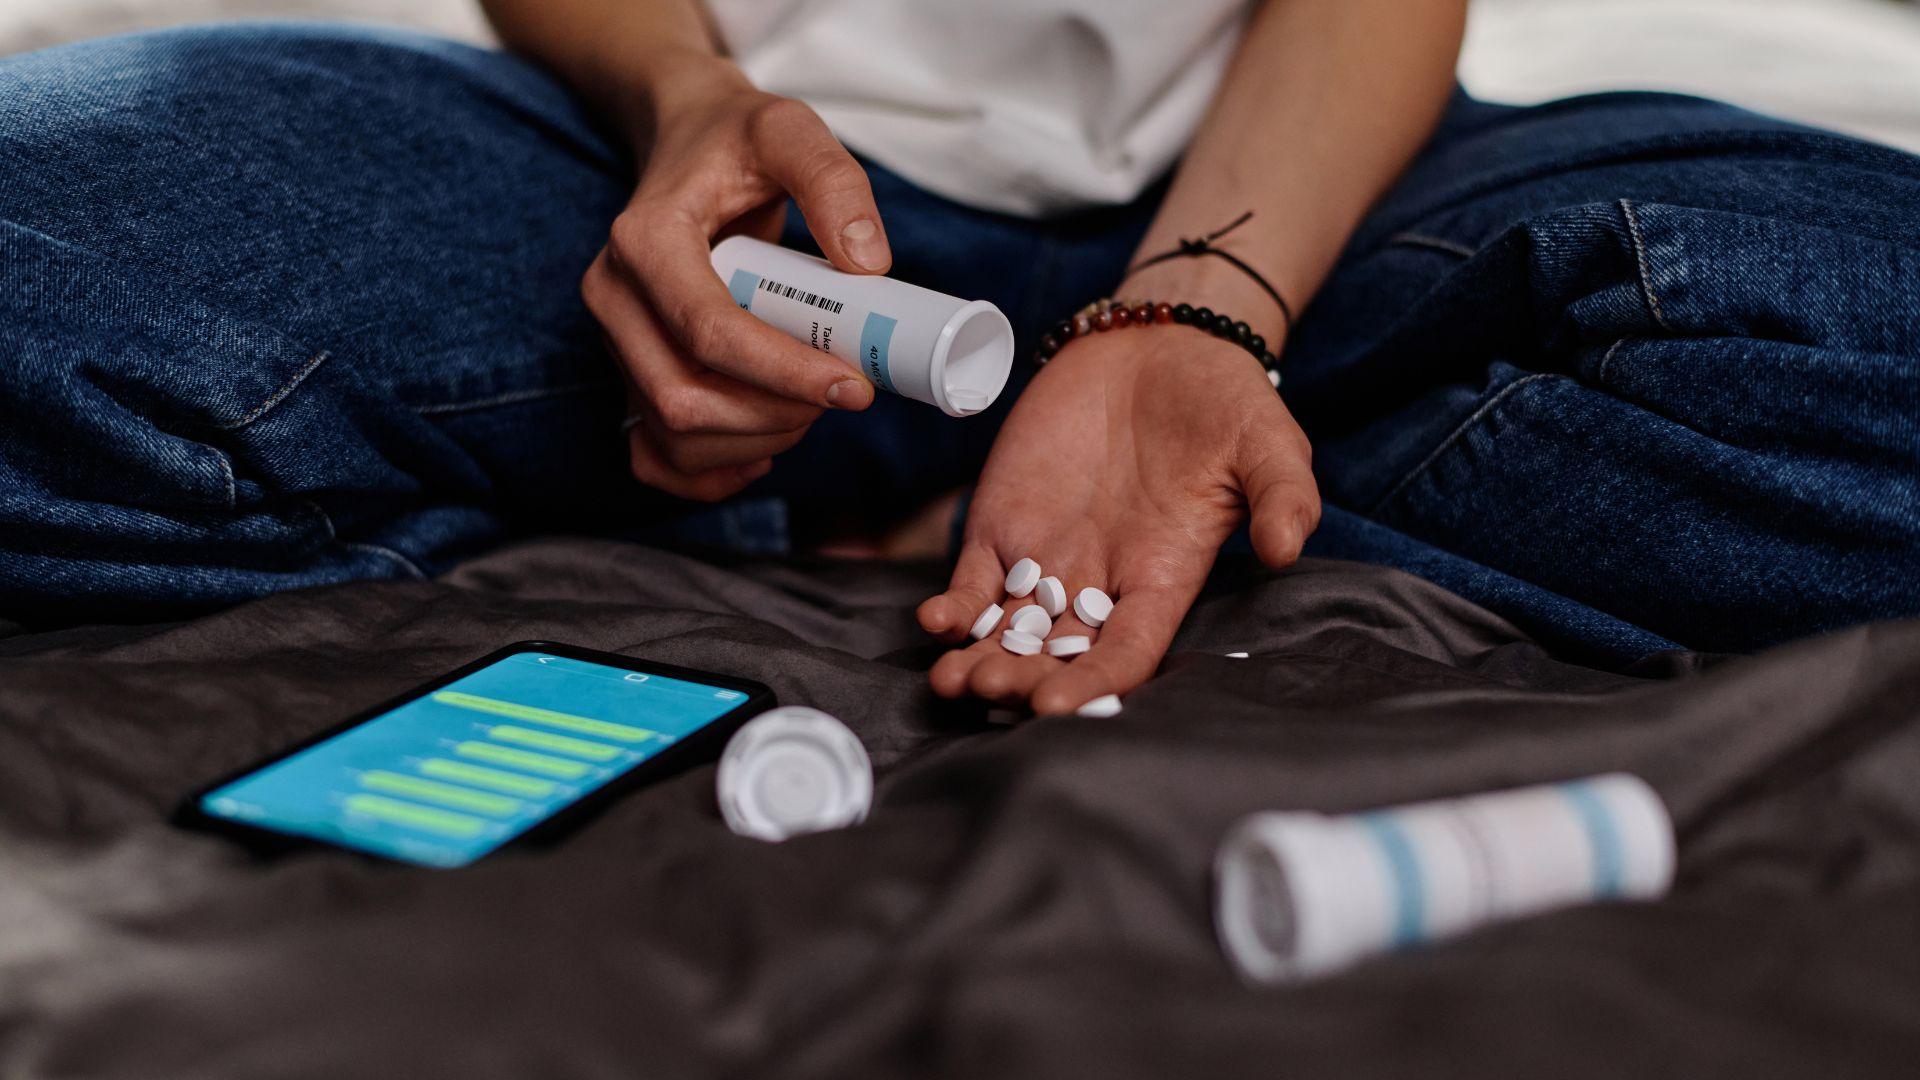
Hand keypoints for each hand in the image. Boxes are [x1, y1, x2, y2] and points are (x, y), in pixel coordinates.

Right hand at [581, 58, 891, 500]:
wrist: (687, 144)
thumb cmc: (738, 141)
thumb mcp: (792, 131)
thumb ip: (834, 183)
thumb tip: (869, 265)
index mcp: (645, 239)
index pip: (708, 332)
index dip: (784, 373)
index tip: (855, 386)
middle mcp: (614, 296)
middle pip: (683, 398)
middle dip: (774, 415)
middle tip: (842, 394)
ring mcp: (614, 341)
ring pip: (672, 434)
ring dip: (755, 442)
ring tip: (811, 409)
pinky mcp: (625, 372)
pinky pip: (652, 455)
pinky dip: (709, 474)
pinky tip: (763, 451)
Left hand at [916, 325, 1319, 714]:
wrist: (1158, 345)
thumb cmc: (1222, 402)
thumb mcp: (1268, 444)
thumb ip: (1282, 496)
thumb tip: (1283, 549)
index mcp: (1162, 578)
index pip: (1127, 651)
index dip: (1095, 683)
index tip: (1060, 708)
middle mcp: (1100, 582)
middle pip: (1057, 654)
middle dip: (1024, 679)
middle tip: (993, 690)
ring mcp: (1047, 556)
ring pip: (1007, 630)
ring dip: (980, 660)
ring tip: (953, 681)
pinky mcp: (1004, 524)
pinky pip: (973, 580)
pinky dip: (953, 607)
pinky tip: (936, 623)